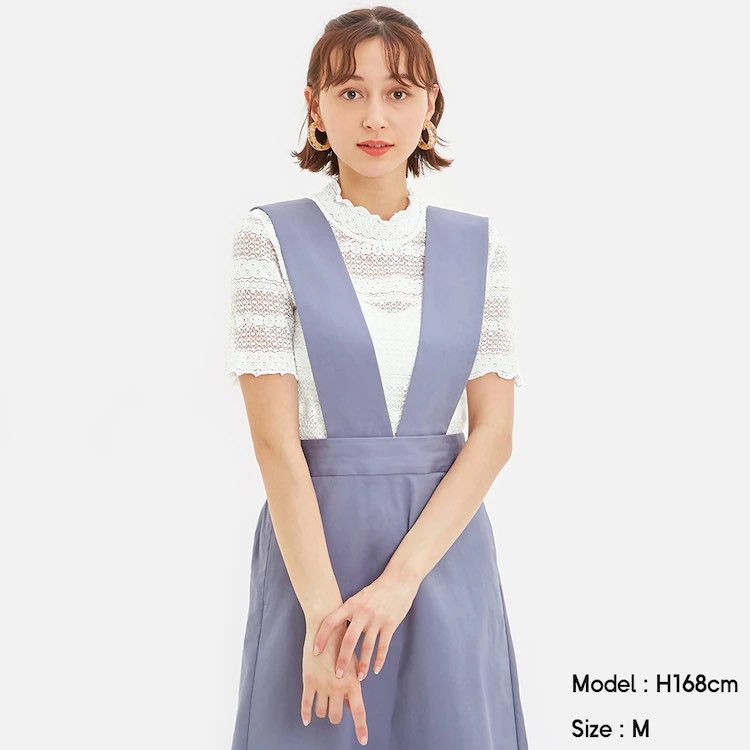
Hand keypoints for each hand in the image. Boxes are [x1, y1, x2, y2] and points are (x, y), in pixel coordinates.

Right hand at [301, 621, 368, 745]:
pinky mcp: (309, 680)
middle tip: (334, 705)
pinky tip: (306, 719)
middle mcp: (338, 686)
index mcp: (353, 682)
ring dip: (322, 709)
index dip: (361, 727)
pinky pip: (307, 704)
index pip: (359, 711)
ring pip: (321, 711)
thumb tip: (351, 706)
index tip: (363, 741)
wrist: (326, 623)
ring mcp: (323, 684)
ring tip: (323, 700)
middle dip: (334, 714)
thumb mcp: (351, 662)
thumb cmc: (342, 641)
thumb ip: (351, 685)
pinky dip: (306, 713)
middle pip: (336, 716)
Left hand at [312, 571, 419, 681]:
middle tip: (338, 675)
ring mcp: (377, 618)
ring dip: (362, 664)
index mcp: (351, 605)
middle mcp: (363, 612)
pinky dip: (379, 659)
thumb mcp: (358, 597)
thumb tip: (334, 629)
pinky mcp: (391, 623)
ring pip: (367, 646)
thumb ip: (348, 612)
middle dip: (342, 659)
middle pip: (349, 639)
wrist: (399, 580)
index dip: (322, 637)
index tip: (315, 652)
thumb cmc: (376, 590)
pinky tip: (376, 669)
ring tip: (359, 677)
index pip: (331, 621)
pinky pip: (383, 645)